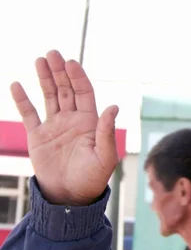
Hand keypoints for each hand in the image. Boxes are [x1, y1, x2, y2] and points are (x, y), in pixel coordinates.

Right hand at [10, 50, 118, 205]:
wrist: (70, 197)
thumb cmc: (92, 178)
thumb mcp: (105, 156)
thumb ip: (106, 131)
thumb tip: (113, 106)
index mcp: (90, 122)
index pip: (84, 92)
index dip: (77, 77)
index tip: (70, 62)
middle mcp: (72, 119)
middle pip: (66, 89)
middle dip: (60, 71)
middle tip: (52, 52)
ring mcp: (54, 126)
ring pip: (48, 96)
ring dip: (44, 78)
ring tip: (39, 59)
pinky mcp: (38, 136)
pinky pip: (29, 114)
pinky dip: (23, 100)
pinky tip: (17, 84)